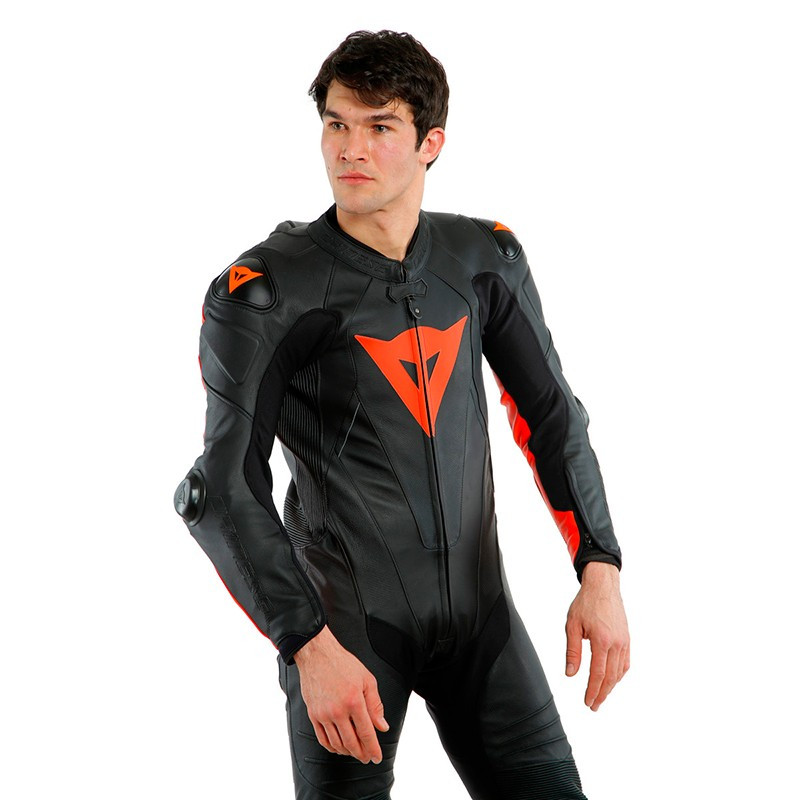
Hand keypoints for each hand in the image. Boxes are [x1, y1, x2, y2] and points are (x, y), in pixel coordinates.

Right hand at [293, 625, 389, 763]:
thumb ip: (376, 705)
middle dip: (361, 754)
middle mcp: (337, 710)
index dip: (373, 748)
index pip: (366, 733)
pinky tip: (338, 747)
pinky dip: (332, 747)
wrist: (318, 655)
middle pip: (351, 743)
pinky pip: (322, 738)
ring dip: (348, 752)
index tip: (376, 757)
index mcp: (354, 701)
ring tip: (355, 752)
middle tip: (367, 757)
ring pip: (337, 744)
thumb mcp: (367, 680)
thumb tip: (382, 725)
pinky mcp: (313, 715)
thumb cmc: (342, 664)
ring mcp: (323, 714)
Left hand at [565, 561, 629, 710]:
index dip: (593, 691)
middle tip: (594, 706)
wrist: (603, 586)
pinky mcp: (627, 639)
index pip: (598, 673)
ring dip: (611, 687)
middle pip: (611, 677)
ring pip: (620, 672)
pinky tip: (612, 680)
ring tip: (601, 696)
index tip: (587, 702)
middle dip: (602, 694)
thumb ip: (573, 651)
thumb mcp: (572, 625)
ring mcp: (624, 641)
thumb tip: (571, 673)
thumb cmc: (585, 603)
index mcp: (602, 640)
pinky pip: (625, 662)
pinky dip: (619, 675)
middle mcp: (617, 643)